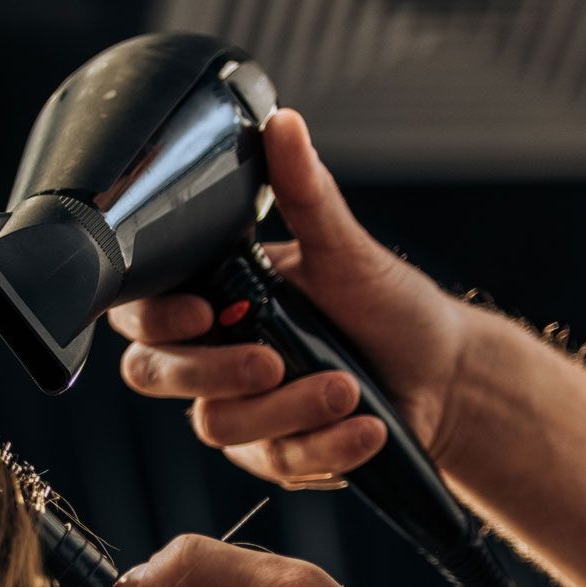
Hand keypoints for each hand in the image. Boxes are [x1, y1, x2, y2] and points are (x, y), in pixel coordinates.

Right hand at [107, 108, 473, 491]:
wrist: (444, 375)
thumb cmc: (390, 307)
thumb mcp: (346, 249)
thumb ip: (303, 194)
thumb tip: (281, 122)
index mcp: (213, 298)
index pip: (140, 312)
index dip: (156, 319)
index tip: (208, 314)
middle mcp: (211, 356)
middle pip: (154, 375)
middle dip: (212, 373)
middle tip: (274, 362)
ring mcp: (236, 408)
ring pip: (217, 426)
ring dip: (289, 412)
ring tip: (349, 391)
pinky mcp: (270, 454)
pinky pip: (273, 464)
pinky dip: (324, 448)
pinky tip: (366, 427)